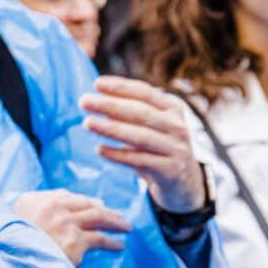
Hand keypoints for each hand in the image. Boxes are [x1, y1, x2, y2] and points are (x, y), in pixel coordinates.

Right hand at [14, 190, 130, 265]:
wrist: (12, 266)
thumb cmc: (14, 249)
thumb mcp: (16, 224)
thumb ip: (34, 214)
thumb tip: (58, 215)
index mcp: (32, 200)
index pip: (64, 196)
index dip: (83, 202)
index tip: (95, 206)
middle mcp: (50, 207)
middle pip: (85, 203)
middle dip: (104, 209)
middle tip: (117, 216)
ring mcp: (64, 222)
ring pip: (98, 217)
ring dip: (115, 222)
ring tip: (126, 227)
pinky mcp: (74, 240)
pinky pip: (100, 239)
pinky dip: (112, 243)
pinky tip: (120, 246)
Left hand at [80, 76, 205, 212]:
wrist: (183, 183)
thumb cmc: (157, 148)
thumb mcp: (148, 127)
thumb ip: (128, 114)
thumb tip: (97, 102)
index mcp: (172, 109)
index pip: (145, 92)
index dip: (121, 87)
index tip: (96, 84)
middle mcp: (177, 126)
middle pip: (141, 112)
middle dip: (110, 105)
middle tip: (84, 101)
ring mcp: (176, 149)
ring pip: (141, 136)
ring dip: (111, 128)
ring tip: (87, 123)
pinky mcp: (170, 170)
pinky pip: (140, 160)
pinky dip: (118, 154)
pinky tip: (99, 149)